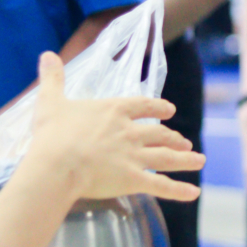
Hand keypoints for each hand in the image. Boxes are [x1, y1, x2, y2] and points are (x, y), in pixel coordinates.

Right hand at [25, 52, 204, 202]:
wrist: (57, 164)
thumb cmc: (52, 135)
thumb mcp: (50, 102)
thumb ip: (52, 79)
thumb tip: (46, 55)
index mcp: (114, 111)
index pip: (143, 105)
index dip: (158, 107)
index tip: (170, 109)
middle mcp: (130, 132)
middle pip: (159, 133)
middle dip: (174, 137)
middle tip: (185, 141)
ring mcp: (135, 156)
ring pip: (167, 156)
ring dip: (186, 158)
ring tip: (200, 159)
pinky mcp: (133, 179)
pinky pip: (162, 186)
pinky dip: (180, 190)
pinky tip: (194, 192)